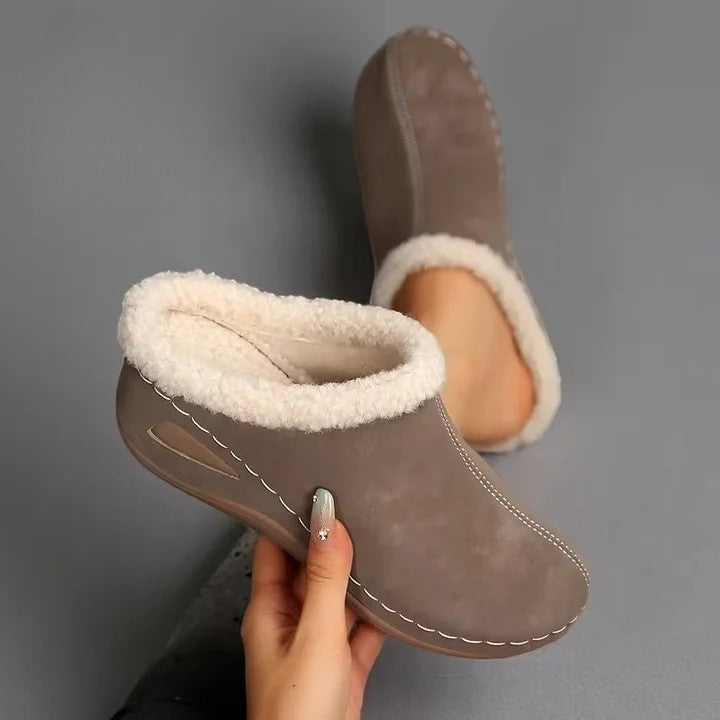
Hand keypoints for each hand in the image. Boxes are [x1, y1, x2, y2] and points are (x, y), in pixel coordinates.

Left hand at [242, 488, 384, 719]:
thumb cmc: (297, 710)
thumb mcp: (315, 632)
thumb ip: (324, 575)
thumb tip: (326, 516)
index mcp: (268, 608)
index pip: (273, 547)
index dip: (291, 516)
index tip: (315, 486)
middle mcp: (290, 620)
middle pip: (309, 568)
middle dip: (331, 540)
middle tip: (358, 503)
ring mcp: (318, 642)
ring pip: (338, 595)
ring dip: (357, 574)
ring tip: (381, 538)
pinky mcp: (343, 662)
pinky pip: (361, 625)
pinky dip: (376, 609)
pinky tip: (395, 592)